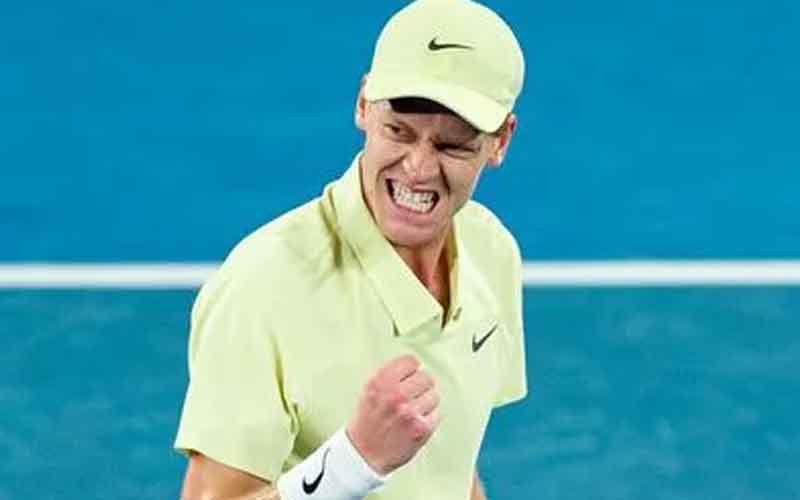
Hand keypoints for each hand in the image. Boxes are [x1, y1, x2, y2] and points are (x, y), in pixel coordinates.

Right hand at [346, 354, 440, 474]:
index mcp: (381, 382)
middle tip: (411, 396)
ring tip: (412, 411)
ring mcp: (410, 412)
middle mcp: (395, 395)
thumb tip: (415, 364)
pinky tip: (415, 422)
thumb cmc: (369, 420)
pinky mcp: (422, 428)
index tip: (409, 377)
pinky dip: (429, 418)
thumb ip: (391, 374)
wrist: (364, 453)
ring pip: (434, 395)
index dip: (411, 370)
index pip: (411, 361)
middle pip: (426, 377)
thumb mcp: (371, 389)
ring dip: (426, 402)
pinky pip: (437, 413)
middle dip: (420, 386)